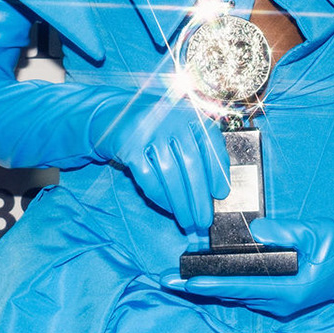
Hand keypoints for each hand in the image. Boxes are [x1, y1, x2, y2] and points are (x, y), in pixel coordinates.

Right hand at [96, 93, 229, 239]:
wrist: (112, 115)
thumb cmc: (155, 128)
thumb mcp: (180, 129)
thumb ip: (201, 149)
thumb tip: (219, 189)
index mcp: (188, 112)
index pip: (211, 142)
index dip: (218, 171)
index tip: (221, 194)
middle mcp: (170, 117)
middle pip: (191, 162)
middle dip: (199, 196)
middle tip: (204, 220)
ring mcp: (147, 130)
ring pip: (170, 173)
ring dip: (181, 203)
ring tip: (187, 221)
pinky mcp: (128, 145)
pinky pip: (148, 177)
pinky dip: (160, 197)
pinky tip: (168, 208)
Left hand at [168, 215, 333, 317]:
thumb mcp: (318, 233)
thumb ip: (287, 231)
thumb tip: (256, 231)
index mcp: (290, 290)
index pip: (242, 287)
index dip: (211, 283)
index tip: (186, 281)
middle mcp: (281, 303)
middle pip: (232, 295)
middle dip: (199, 288)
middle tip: (165, 281)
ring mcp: (279, 303)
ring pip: (237, 295)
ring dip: (209, 286)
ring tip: (177, 278)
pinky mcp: (279, 297)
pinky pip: (246, 291)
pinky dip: (225, 283)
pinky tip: (206, 275)